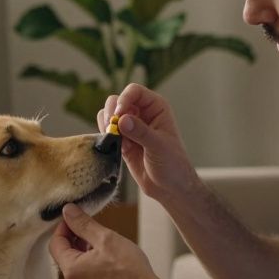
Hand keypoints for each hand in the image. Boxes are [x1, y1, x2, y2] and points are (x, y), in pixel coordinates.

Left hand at [49, 203, 163, 278]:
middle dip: (74, 235)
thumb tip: (67, 210)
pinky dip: (90, 258)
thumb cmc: (129, 269)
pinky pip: (84, 271)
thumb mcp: (105, 239)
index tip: (76, 215)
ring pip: (75, 261)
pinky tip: (107, 252)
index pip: (55, 243)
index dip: (63, 226)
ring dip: (83, 246)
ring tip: (101, 237)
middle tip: (90, 223)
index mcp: (71, 270)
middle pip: (64, 253)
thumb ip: (83, 224)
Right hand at [98, 83, 197, 203]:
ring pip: (109, 114)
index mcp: (156, 107)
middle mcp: (142, 113)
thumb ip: (141, 132)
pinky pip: (107, 130)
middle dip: (111, 112)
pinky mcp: (122, 140)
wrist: (169, 187)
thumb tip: (122, 120)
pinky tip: (116, 147)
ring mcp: (131, 126)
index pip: (134, 91)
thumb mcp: (159, 147)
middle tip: (112, 129)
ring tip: (114, 139)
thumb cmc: (173, 165)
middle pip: (117, 100)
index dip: (124, 99)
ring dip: (107, 124)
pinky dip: (106, 136)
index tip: (118, 115)